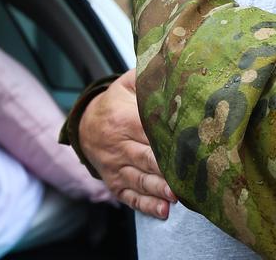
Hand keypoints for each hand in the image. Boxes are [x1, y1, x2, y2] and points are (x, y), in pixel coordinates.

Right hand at [78, 69, 175, 217]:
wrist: (84, 124)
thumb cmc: (115, 102)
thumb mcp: (127, 84)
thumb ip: (148, 76)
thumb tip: (175, 64)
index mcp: (122, 118)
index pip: (148, 129)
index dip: (168, 137)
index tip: (191, 142)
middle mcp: (117, 145)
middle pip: (144, 158)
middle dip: (165, 169)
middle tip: (186, 177)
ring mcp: (114, 167)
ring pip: (139, 180)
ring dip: (158, 189)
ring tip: (176, 196)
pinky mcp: (114, 183)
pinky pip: (130, 196)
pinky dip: (146, 205)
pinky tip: (163, 211)